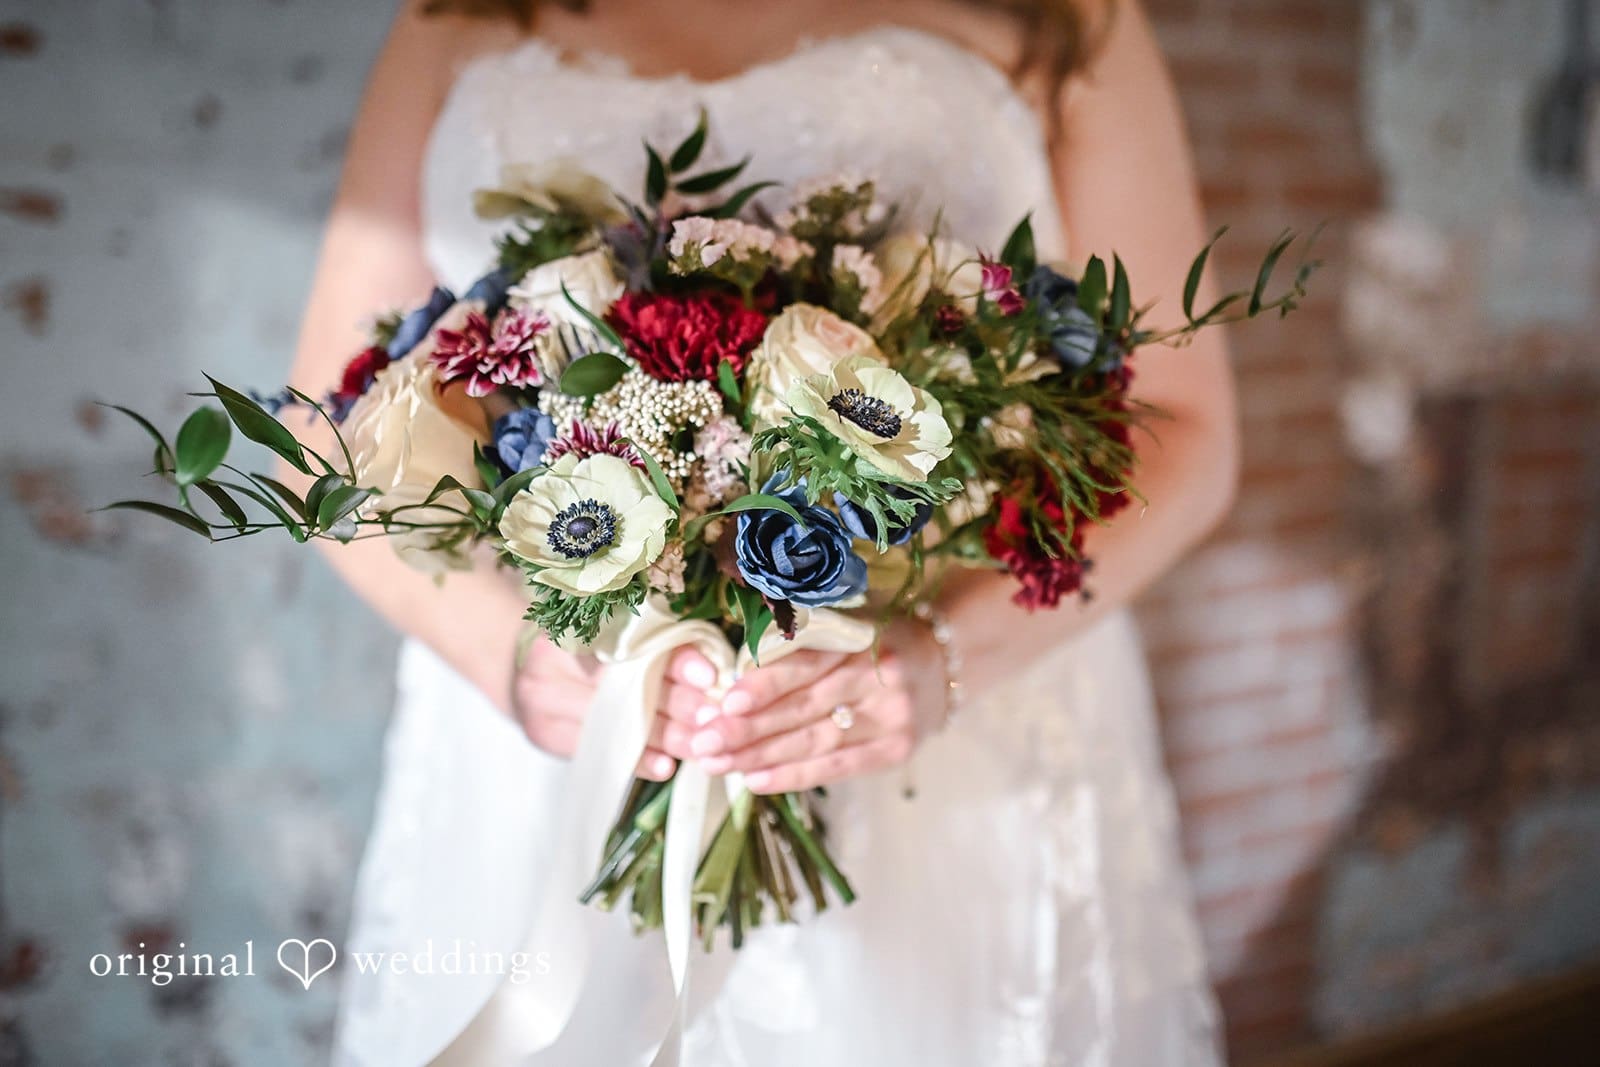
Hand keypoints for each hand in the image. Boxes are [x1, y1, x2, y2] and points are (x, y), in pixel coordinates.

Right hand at [512, 636, 719, 781]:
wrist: (517, 669)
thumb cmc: (577, 646)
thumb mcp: (605, 632)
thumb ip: (649, 642)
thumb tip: (712, 667)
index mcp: (575, 625)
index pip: (630, 645)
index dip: (672, 661)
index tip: (709, 677)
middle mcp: (552, 662)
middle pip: (623, 687)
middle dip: (676, 704)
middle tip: (714, 716)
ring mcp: (544, 702)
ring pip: (614, 724)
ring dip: (664, 737)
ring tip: (701, 745)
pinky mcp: (546, 734)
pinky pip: (598, 752)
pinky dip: (635, 761)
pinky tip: (664, 767)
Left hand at [686, 622, 949, 792]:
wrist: (946, 659)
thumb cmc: (878, 637)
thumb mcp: (848, 623)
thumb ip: (803, 641)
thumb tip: (734, 675)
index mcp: (862, 639)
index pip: (806, 665)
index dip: (766, 685)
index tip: (726, 702)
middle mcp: (878, 679)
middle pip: (804, 709)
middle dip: (748, 729)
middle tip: (704, 741)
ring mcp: (890, 718)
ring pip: (814, 742)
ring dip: (761, 757)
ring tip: (718, 763)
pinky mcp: (895, 750)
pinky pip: (837, 767)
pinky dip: (794, 776)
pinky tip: (756, 781)